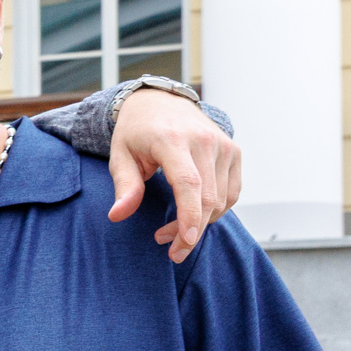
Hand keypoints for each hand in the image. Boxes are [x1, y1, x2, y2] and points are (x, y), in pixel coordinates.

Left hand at [106, 91, 241, 263]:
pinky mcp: (233, 151)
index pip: (188, 183)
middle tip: (171, 249)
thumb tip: (117, 215)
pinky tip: (194, 215)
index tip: (184, 242)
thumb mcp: (120, 155)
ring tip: (173, 231)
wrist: (161, 102)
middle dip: (191, 231)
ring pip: (222, 199)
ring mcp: (223, 145)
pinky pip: (232, 192)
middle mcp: (204, 141)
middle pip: (207, 197)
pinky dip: (216, 210)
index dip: (189, 216)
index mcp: (172, 140)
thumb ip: (124, 186)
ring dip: (201, 223)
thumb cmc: (137, 131)